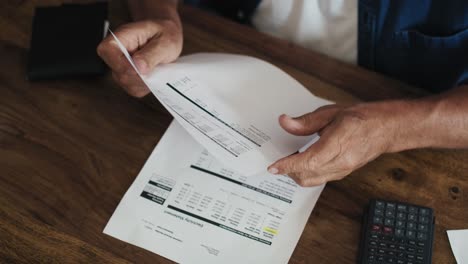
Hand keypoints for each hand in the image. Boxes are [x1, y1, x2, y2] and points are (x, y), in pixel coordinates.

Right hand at [97, 19, 182, 96]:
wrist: (169, 36)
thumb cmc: (165, 34)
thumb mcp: (164, 41)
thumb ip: (151, 54)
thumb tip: (138, 67)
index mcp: (121, 36)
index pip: (107, 51)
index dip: (123, 64)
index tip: (142, 69)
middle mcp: (116, 53)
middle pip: (118, 74)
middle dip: (140, 76)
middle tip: (156, 67)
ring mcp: (120, 67)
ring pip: (127, 84)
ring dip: (145, 82)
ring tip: (157, 69)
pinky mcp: (128, 78)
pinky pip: (134, 89)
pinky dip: (147, 86)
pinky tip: (154, 75)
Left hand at [267, 103, 399, 186]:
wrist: (386, 129)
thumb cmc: (361, 118)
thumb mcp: (331, 113)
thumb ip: (306, 121)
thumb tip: (285, 122)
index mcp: (339, 143)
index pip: (309, 161)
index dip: (288, 166)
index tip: (273, 167)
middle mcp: (342, 161)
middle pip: (306, 175)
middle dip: (288, 170)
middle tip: (279, 159)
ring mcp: (343, 170)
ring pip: (312, 181)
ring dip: (297, 174)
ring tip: (289, 161)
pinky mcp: (343, 174)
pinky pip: (319, 180)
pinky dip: (307, 174)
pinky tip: (303, 163)